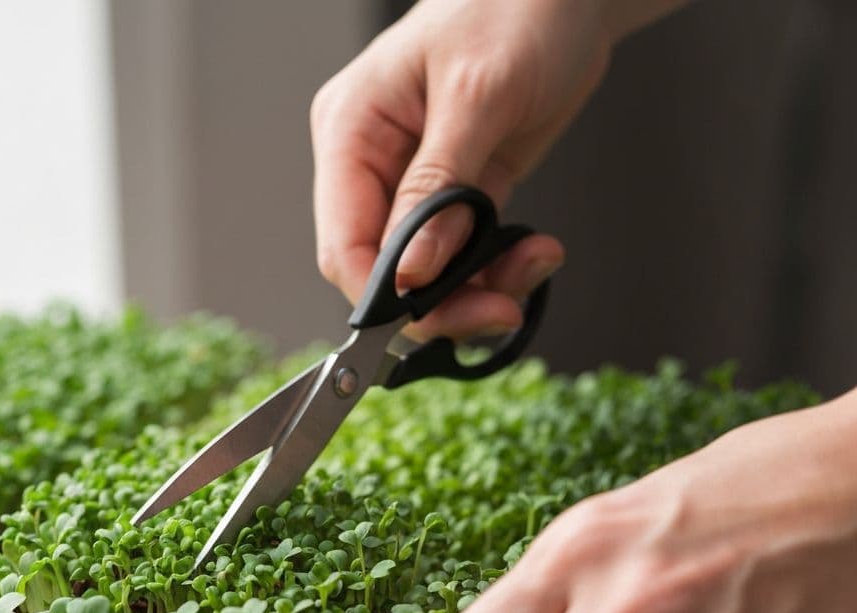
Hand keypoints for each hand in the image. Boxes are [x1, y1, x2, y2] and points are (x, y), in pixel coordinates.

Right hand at [311, 0, 616, 338]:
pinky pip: (467, 257)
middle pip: (384, 271)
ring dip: (480, 289)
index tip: (433, 313)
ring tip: (533, 266)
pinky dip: (500, 269)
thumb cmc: (513, 7)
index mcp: (351, 133)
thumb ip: (440, 186)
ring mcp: (416, 186)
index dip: (382, 293)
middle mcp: (375, 166)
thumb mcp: (474, 93)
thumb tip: (412, 269)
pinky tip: (536, 253)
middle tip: (497, 311)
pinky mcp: (459, 197)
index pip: (344, 243)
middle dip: (440, 301)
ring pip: (428, 275)